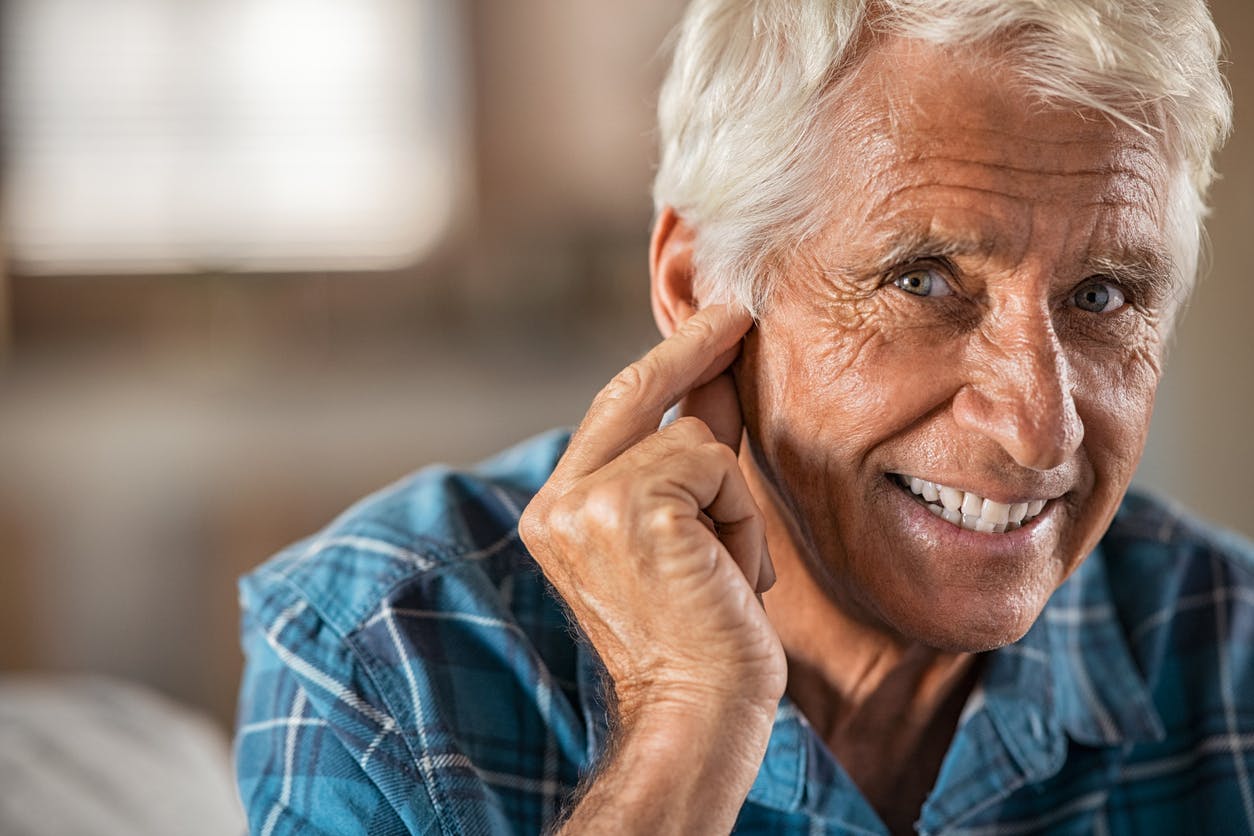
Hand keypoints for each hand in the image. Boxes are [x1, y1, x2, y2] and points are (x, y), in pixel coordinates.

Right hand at [519, 304, 785, 722]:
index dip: (665, 361)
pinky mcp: (634, 507)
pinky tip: (732, 574)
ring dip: (733, 503)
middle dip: (693, 347)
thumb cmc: (699, 634)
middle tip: (737, 313)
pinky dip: (742, 519)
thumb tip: (714, 378)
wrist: (696, 711)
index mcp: (558, 510)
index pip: (611, 410)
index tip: (708, 324)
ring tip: (728, 569)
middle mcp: (557, 501)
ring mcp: (588, 502)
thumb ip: (687, 457)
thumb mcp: (685, 535)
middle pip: (634, 391)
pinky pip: (717, 467)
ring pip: (694, 439)